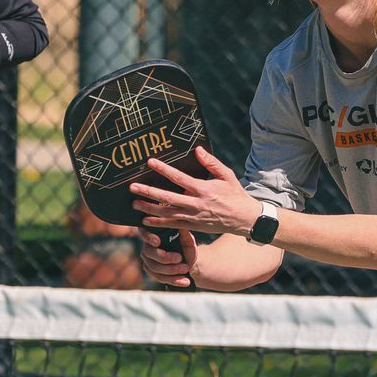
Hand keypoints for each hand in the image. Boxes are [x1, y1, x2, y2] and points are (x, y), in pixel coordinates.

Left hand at [129, 146, 258, 236]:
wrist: (244, 219)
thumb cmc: (235, 194)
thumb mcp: (227, 175)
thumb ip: (211, 163)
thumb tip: (197, 150)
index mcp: (203, 189)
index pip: (179, 178)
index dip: (163, 170)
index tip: (150, 162)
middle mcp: (196, 204)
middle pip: (167, 197)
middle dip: (148, 192)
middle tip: (132, 187)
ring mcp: (193, 217)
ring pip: (166, 213)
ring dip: (149, 208)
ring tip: (134, 203)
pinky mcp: (193, 226)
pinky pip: (172, 225)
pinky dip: (158, 223)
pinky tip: (145, 220)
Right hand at [139, 227, 197, 287]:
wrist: (190, 263)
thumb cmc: (187, 248)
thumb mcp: (188, 240)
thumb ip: (184, 233)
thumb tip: (182, 223)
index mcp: (153, 235)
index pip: (145, 233)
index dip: (149, 237)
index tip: (157, 242)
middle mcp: (147, 248)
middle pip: (150, 253)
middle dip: (165, 258)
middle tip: (180, 258)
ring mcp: (148, 261)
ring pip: (155, 268)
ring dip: (171, 270)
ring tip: (186, 269)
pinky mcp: (152, 273)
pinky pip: (160, 278)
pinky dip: (174, 280)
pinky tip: (185, 281)